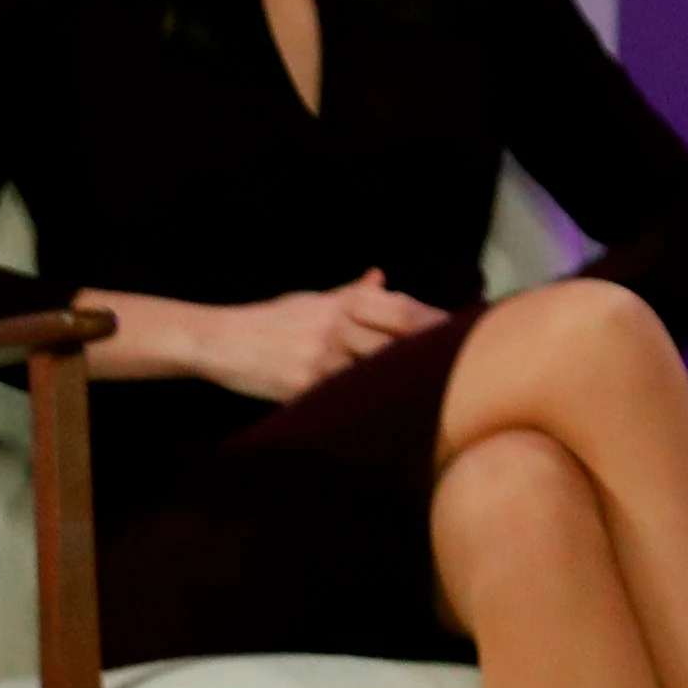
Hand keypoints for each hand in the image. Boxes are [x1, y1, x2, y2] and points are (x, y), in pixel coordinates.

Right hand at [91, 270, 447, 402]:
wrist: (221, 341)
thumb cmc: (271, 320)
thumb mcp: (311, 299)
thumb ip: (349, 292)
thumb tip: (381, 276)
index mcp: (343, 303)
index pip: (402, 308)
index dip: (434, 320)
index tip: (462, 330)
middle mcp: (338, 326)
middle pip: (398, 339)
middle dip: (431, 351)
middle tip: (467, 365)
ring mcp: (323, 358)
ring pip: (378, 369)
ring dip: (406, 380)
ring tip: (440, 392)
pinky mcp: (307, 387)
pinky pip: (348, 395)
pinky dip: (370, 401)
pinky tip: (394, 411)